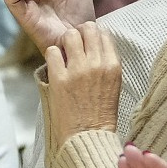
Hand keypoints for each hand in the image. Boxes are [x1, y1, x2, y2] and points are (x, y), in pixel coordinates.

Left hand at [44, 20, 121, 139]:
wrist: (88, 138)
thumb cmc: (100, 115)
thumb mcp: (113, 86)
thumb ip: (106, 64)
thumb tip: (95, 46)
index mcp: (113, 67)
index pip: (104, 34)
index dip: (94, 36)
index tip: (88, 43)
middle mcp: (97, 65)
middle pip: (88, 29)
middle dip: (79, 34)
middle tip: (74, 45)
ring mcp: (78, 70)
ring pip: (69, 36)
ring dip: (65, 42)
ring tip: (65, 54)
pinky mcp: (59, 78)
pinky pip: (53, 51)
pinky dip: (53, 56)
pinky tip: (56, 66)